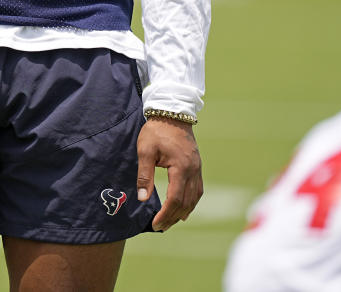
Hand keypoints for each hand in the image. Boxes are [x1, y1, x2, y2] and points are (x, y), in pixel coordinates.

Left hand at [136, 117, 202, 231]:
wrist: (172, 112)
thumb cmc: (156, 131)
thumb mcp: (145, 150)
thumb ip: (144, 175)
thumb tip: (142, 198)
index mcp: (181, 167)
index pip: (175, 199)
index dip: (165, 214)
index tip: (155, 224)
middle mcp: (193, 170)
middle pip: (186, 202)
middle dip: (173, 217)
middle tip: (160, 227)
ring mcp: (197, 168)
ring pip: (194, 197)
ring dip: (183, 212)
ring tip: (171, 222)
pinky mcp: (197, 165)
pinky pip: (198, 189)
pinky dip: (191, 202)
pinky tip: (184, 209)